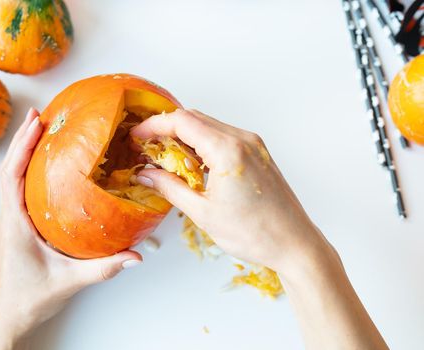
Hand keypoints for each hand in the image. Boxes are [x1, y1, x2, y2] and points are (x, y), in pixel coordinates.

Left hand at [0, 108, 141, 349]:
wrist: (13, 317)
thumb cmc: (31, 299)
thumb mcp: (69, 282)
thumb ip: (103, 268)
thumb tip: (135, 255)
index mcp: (15, 223)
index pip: (11, 176)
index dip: (21, 147)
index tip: (35, 124)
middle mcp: (11, 217)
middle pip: (9, 169)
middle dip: (22, 140)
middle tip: (39, 115)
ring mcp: (14, 220)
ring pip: (13, 178)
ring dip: (23, 152)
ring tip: (39, 130)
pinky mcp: (21, 225)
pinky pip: (22, 190)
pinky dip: (29, 170)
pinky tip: (46, 165)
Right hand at [132, 109, 386, 349]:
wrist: (294, 244)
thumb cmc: (255, 233)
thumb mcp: (203, 213)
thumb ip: (170, 188)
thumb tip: (147, 175)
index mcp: (228, 150)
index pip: (182, 121)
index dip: (154, 125)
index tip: (138, 136)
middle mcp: (243, 140)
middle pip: (195, 118)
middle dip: (167, 129)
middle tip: (147, 147)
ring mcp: (253, 144)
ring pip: (209, 125)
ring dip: (185, 136)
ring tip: (166, 158)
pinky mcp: (258, 153)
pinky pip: (223, 136)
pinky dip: (203, 143)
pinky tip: (192, 163)